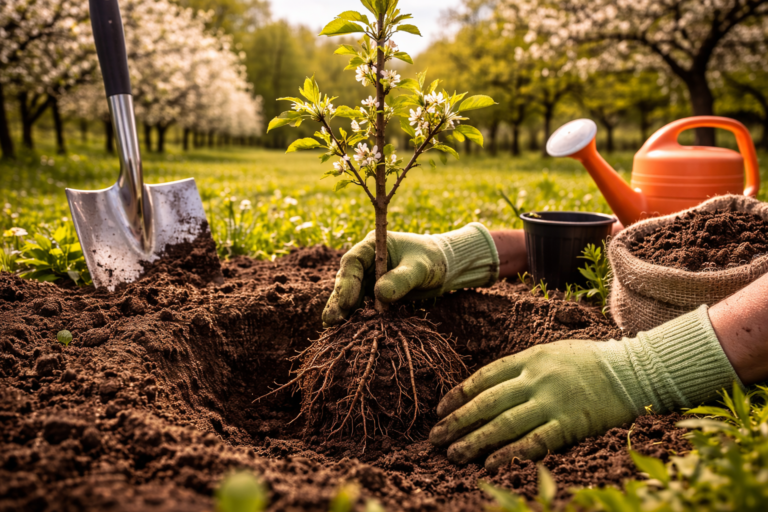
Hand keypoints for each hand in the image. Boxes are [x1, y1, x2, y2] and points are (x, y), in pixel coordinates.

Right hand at [322, 223, 497, 326]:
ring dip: (342, 311)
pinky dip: (354, 317)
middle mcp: (366, 262)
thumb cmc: (432, 260)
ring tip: (332, 328)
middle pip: (346, 280)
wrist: (443, 268)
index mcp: (373, 246)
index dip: (348, 282)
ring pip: (349, 294)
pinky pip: (360, 305)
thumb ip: (402, 279)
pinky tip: (345, 330)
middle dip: (339, 300)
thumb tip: (380, 295)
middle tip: (333, 320)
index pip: (353, 261)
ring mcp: (368, 278)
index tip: (348, 303)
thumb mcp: (420, 268)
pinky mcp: (373, 294)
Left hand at [429, 306, 740, 470]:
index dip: (460, 395)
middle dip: (459, 421)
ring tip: (454, 454)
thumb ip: (521, 369)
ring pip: (506, 423)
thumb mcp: (551, 353)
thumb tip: (486, 389)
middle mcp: (537, 379)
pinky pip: (535, 441)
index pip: (485, 378)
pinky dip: (511, 453)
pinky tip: (491, 464)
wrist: (633, 370)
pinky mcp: (571, 423)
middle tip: (436, 438)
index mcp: (530, 359)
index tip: (441, 410)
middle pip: (488, 403)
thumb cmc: (588, 362)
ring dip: (476, 440)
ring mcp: (553, 401)